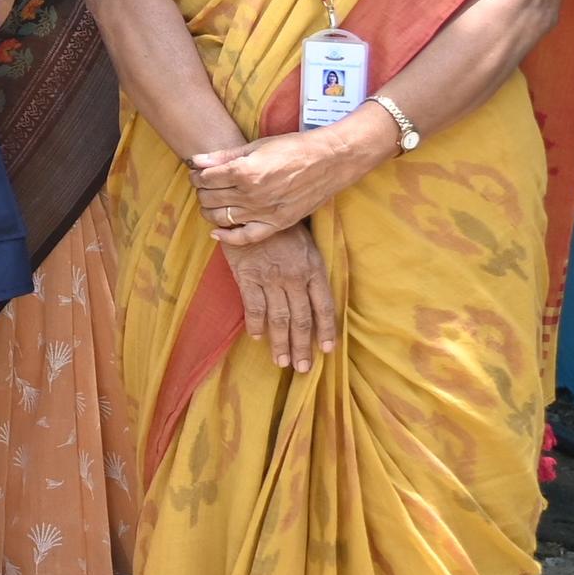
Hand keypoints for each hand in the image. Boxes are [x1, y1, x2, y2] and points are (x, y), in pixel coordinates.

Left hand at [190, 117, 386, 246]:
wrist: (329, 161)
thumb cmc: (293, 148)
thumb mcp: (256, 146)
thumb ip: (224, 156)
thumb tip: (195, 160)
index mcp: (244, 171)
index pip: (205, 178)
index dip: (197, 175)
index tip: (198, 173)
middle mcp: (251, 194)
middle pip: (210, 197)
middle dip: (201, 190)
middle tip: (204, 185)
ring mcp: (264, 212)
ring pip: (221, 217)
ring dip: (209, 209)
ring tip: (211, 201)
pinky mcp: (277, 224)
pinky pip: (245, 237)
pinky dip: (227, 237)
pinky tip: (216, 232)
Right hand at [222, 219, 339, 370]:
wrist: (250, 206)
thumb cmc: (282, 225)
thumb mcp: (307, 243)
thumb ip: (311, 270)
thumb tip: (317, 298)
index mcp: (313, 269)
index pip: (324, 307)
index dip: (326, 331)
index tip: (327, 351)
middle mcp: (294, 277)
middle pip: (301, 319)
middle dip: (302, 347)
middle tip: (302, 368)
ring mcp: (269, 277)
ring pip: (278, 318)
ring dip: (280, 343)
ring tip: (282, 362)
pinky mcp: (246, 275)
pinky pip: (253, 306)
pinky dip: (255, 323)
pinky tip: (257, 337)